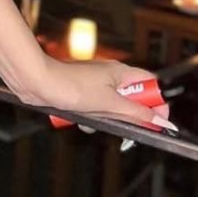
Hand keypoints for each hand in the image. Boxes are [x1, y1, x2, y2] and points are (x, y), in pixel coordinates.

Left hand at [20, 57, 174, 133]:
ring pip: (114, 109)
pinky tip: (80, 118)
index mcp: (120, 72)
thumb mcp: (110, 104)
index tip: (159, 121)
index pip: (151, 84)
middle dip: (128, 116)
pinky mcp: (83, 94)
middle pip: (133, 100)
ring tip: (94, 118)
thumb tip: (159, 120)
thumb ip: (136, 113)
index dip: (158, 103)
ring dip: (107, 119)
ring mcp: (95, 85)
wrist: (37, 82)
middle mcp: (110, 76)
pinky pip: (97, 110)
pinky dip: (92, 118)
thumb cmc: (70, 86)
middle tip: (122, 124)